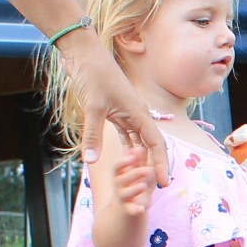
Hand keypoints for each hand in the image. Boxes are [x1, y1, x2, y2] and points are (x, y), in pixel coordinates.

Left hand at [60, 29, 170, 184]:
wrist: (84, 54)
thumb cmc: (93, 75)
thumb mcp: (93, 107)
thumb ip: (93, 135)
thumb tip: (90, 161)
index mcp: (139, 113)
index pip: (156, 144)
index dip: (160, 165)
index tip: (162, 184)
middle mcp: (137, 115)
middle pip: (150, 146)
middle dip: (151, 168)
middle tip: (150, 191)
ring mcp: (126, 114)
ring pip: (138, 143)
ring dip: (139, 161)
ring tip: (140, 181)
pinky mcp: (114, 113)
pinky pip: (125, 136)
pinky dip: (126, 149)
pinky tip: (126, 163)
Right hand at [101, 149, 157, 218]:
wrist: (124, 211)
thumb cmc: (133, 186)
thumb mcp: (138, 173)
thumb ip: (140, 162)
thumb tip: (140, 146)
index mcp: (119, 175)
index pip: (118, 167)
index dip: (125, 161)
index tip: (134, 154)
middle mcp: (118, 186)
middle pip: (120, 180)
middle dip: (133, 174)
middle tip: (146, 169)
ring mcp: (123, 198)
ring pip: (125, 194)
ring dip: (134, 190)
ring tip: (143, 186)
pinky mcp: (129, 210)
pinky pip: (131, 210)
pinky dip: (135, 209)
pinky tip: (141, 209)